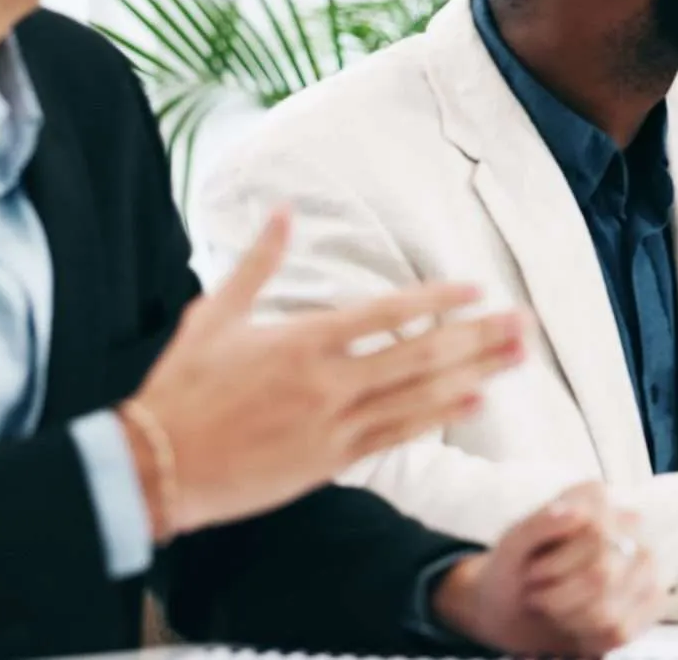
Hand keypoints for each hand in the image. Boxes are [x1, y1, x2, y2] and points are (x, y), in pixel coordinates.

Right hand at [126, 208, 525, 536]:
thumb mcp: (214, 316)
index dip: (437, 299)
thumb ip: (258, 263)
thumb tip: (283, 210)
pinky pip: (397, 435)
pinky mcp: (331, 461)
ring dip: (475, 373)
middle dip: (477, 336)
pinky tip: (474, 401)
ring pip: (419, 395)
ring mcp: (333, 424)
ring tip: (517, 358)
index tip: (476, 288)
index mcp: (302, 341)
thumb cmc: (182, 387)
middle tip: (523, 322)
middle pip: (420, 353)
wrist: (154, 466)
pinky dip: (438, 416)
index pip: (387, 313)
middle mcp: (327, 381)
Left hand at [432, 484, 664, 656]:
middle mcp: (631, 525)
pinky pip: (623, 632)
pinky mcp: (653, 600)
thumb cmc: (512, 570)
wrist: (512, 606)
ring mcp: (647, 564)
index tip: (532, 572)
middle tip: (539, 594)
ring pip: (611, 610)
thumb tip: (575, 511)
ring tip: (556, 609)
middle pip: (604, 575)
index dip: (556, 565)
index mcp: (596, 499)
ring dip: (568, 619)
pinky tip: (577, 624)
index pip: (598, 533)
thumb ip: (537, 524)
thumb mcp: (510, 546)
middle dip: (558, 597)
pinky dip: (588, 638)